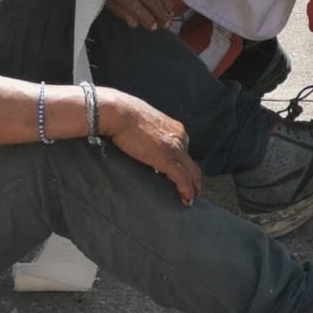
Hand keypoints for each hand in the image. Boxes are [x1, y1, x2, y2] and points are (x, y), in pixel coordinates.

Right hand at [103, 91, 200, 206]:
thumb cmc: (124, 113)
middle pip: (191, 162)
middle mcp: (180, 137)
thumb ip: (150, 133)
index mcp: (175, 128)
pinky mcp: (166, 159)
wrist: (119, 112)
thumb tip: (144, 141)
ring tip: (189, 200)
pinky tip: (185, 200)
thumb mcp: (145, 122)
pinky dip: (186, 190)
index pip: (184, 150)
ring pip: (191, 172)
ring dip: (192, 188)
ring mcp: (175, 148)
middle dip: (193, 178)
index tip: (180, 174)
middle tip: (192, 191)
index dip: (183, 164)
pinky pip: (182, 178)